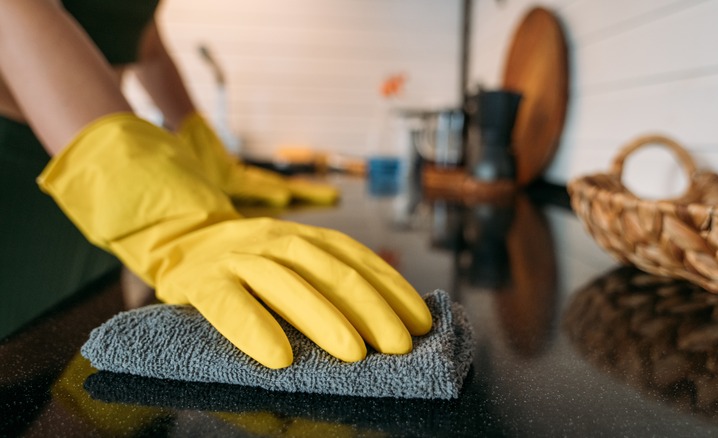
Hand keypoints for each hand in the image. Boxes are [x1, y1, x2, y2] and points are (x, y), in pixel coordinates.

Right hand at [39, 113, 430, 367]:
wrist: (180, 239)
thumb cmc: (248, 265)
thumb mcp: (291, 261)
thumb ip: (328, 277)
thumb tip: (390, 317)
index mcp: (305, 236)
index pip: (359, 259)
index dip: (393, 290)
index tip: (421, 323)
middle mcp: (278, 239)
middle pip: (332, 270)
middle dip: (371, 309)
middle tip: (399, 346)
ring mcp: (240, 256)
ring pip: (288, 282)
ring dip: (325, 318)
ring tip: (355, 354)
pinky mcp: (203, 280)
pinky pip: (230, 304)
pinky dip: (254, 329)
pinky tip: (279, 357)